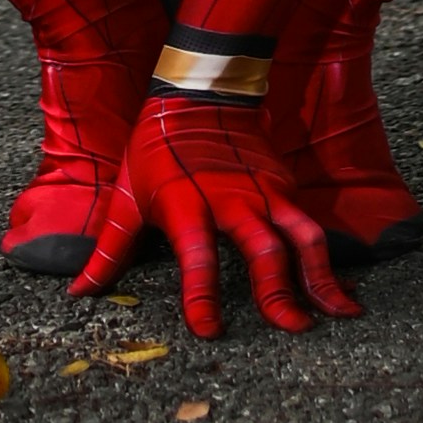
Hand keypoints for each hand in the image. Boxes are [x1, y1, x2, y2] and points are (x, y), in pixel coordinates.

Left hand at [71, 96, 360, 339]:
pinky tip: (338, 286)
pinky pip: (309, 225)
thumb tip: (79, 293)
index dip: (201, 296)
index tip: (208, 331)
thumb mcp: (127, 196)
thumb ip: (109, 250)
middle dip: (280, 292)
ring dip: (322, 275)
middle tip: (293, 328)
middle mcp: (232, 201)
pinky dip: (324, 258)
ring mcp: (265, 192)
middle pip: (264, 249)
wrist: (199, 91)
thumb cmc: (155, 147)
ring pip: (303, 235)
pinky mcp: (284, 186)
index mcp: (187, 206)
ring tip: (342, 311)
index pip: (197, 258)